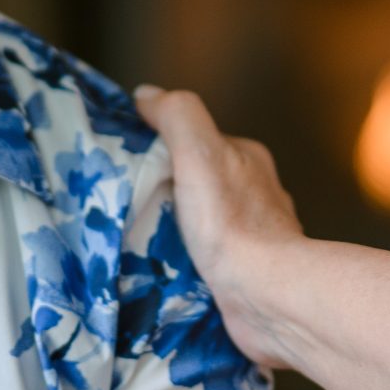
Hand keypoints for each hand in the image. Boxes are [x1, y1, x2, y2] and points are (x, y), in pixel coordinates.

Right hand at [134, 85, 307, 369]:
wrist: (265, 294)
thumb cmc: (231, 222)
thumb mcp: (199, 151)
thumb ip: (177, 116)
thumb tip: (147, 95)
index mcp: (246, 159)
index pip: (196, 140)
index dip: (160, 145)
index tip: (125, 159)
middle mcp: (255, 195)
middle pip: (196, 182)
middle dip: (164, 190)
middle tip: (123, 202)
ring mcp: (253, 237)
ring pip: (201, 223)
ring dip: (172, 229)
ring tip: (135, 237)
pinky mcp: (246, 274)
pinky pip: (207, 259)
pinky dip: (185, 260)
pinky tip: (162, 268)